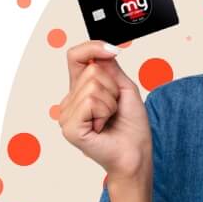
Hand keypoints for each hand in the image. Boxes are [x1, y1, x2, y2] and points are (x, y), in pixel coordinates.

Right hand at [58, 40, 152, 180]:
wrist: (136, 154)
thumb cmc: (132, 127)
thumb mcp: (125, 90)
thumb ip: (110, 69)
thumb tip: (101, 52)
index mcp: (81, 90)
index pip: (76, 57)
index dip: (92, 47)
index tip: (113, 50)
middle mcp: (70, 101)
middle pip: (91, 71)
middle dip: (113, 88)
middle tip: (115, 109)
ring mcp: (66, 115)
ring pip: (92, 85)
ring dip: (111, 103)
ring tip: (109, 119)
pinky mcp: (69, 127)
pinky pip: (90, 101)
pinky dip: (105, 112)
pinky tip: (102, 126)